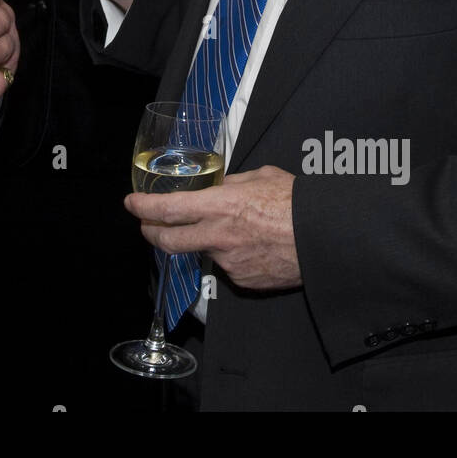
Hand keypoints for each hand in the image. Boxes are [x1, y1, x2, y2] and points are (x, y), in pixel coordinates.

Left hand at [126, 165, 300, 290]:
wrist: (325, 238)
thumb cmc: (296, 202)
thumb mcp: (260, 177)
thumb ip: (232, 184)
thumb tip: (218, 187)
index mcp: (220, 206)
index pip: (167, 209)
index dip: (143, 207)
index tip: (131, 204)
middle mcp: (218, 237)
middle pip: (168, 241)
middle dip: (151, 233)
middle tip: (148, 226)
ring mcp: (228, 262)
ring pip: (204, 251)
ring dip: (206, 241)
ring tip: (235, 229)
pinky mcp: (242, 280)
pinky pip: (228, 266)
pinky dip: (232, 255)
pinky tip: (253, 246)